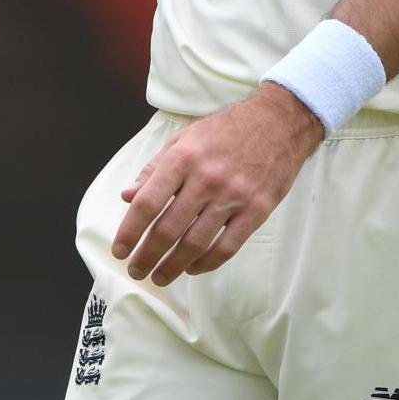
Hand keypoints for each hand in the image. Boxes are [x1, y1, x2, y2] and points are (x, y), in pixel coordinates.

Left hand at [111, 86, 323, 285]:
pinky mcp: (258, 210)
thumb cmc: (225, 130)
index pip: (148, 203)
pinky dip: (206, 263)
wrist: (279, 122)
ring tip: (160, 277)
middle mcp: (205, 179)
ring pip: (195, 243)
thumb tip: (127, 196)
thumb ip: (154, 169)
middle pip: (168, 229)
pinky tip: (192, 269)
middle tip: (135, 271)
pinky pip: (227, 246)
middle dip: (147, 256)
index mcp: (182, 158)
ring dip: (173, 266)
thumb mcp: (183, 139)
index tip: (119, 249)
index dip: (129, 231)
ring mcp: (233, 196)